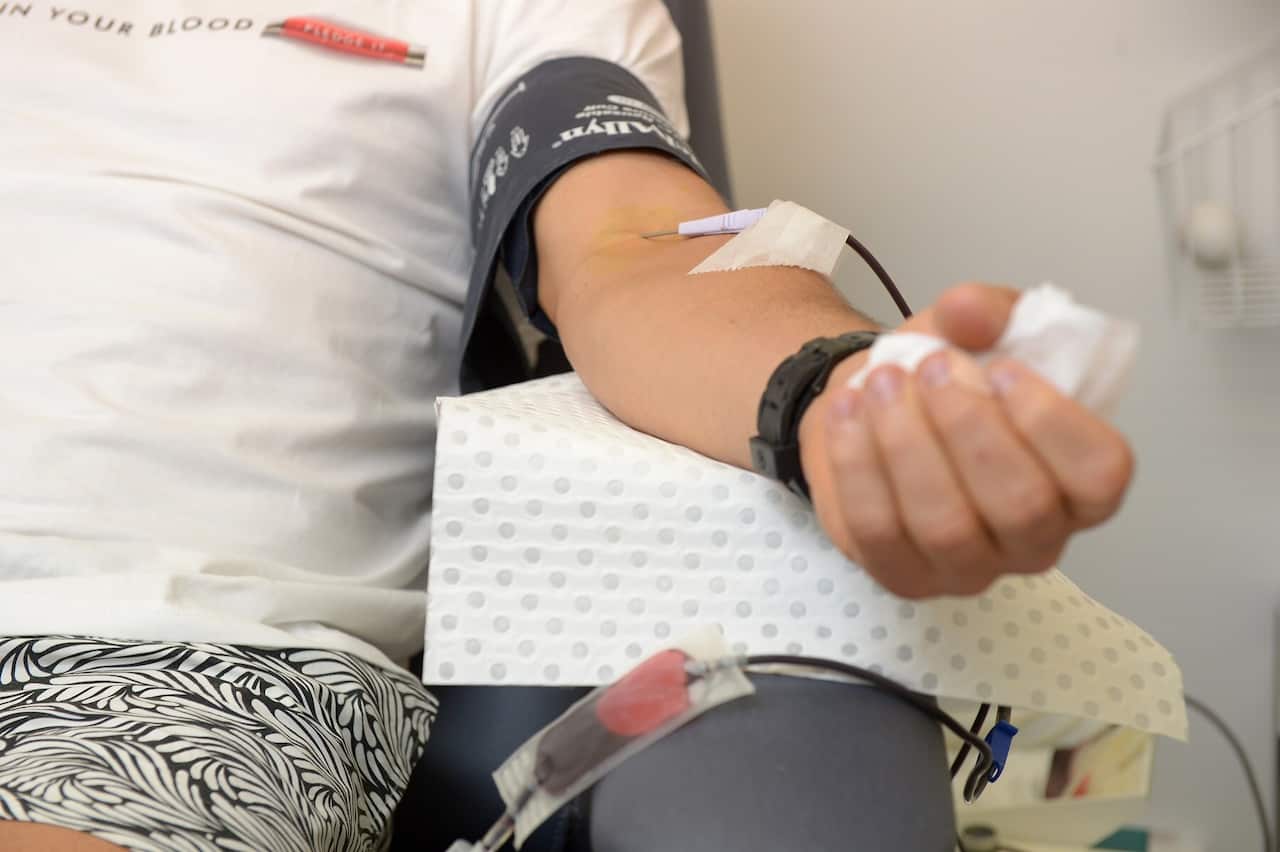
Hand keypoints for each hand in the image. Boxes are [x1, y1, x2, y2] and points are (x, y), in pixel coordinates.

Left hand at [799, 284, 1133, 598]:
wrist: (874, 400)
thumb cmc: (944, 375)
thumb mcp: (975, 326)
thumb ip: (986, 310)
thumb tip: (970, 310)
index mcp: (1080, 483)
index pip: (1100, 474)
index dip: (1051, 421)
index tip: (1004, 369)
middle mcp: (1035, 539)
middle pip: (1020, 506)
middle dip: (968, 426)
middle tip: (932, 366)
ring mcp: (967, 568)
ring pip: (944, 526)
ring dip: (906, 443)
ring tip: (882, 382)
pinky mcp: (900, 573)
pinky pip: (876, 531)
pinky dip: (856, 464)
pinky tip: (847, 411)